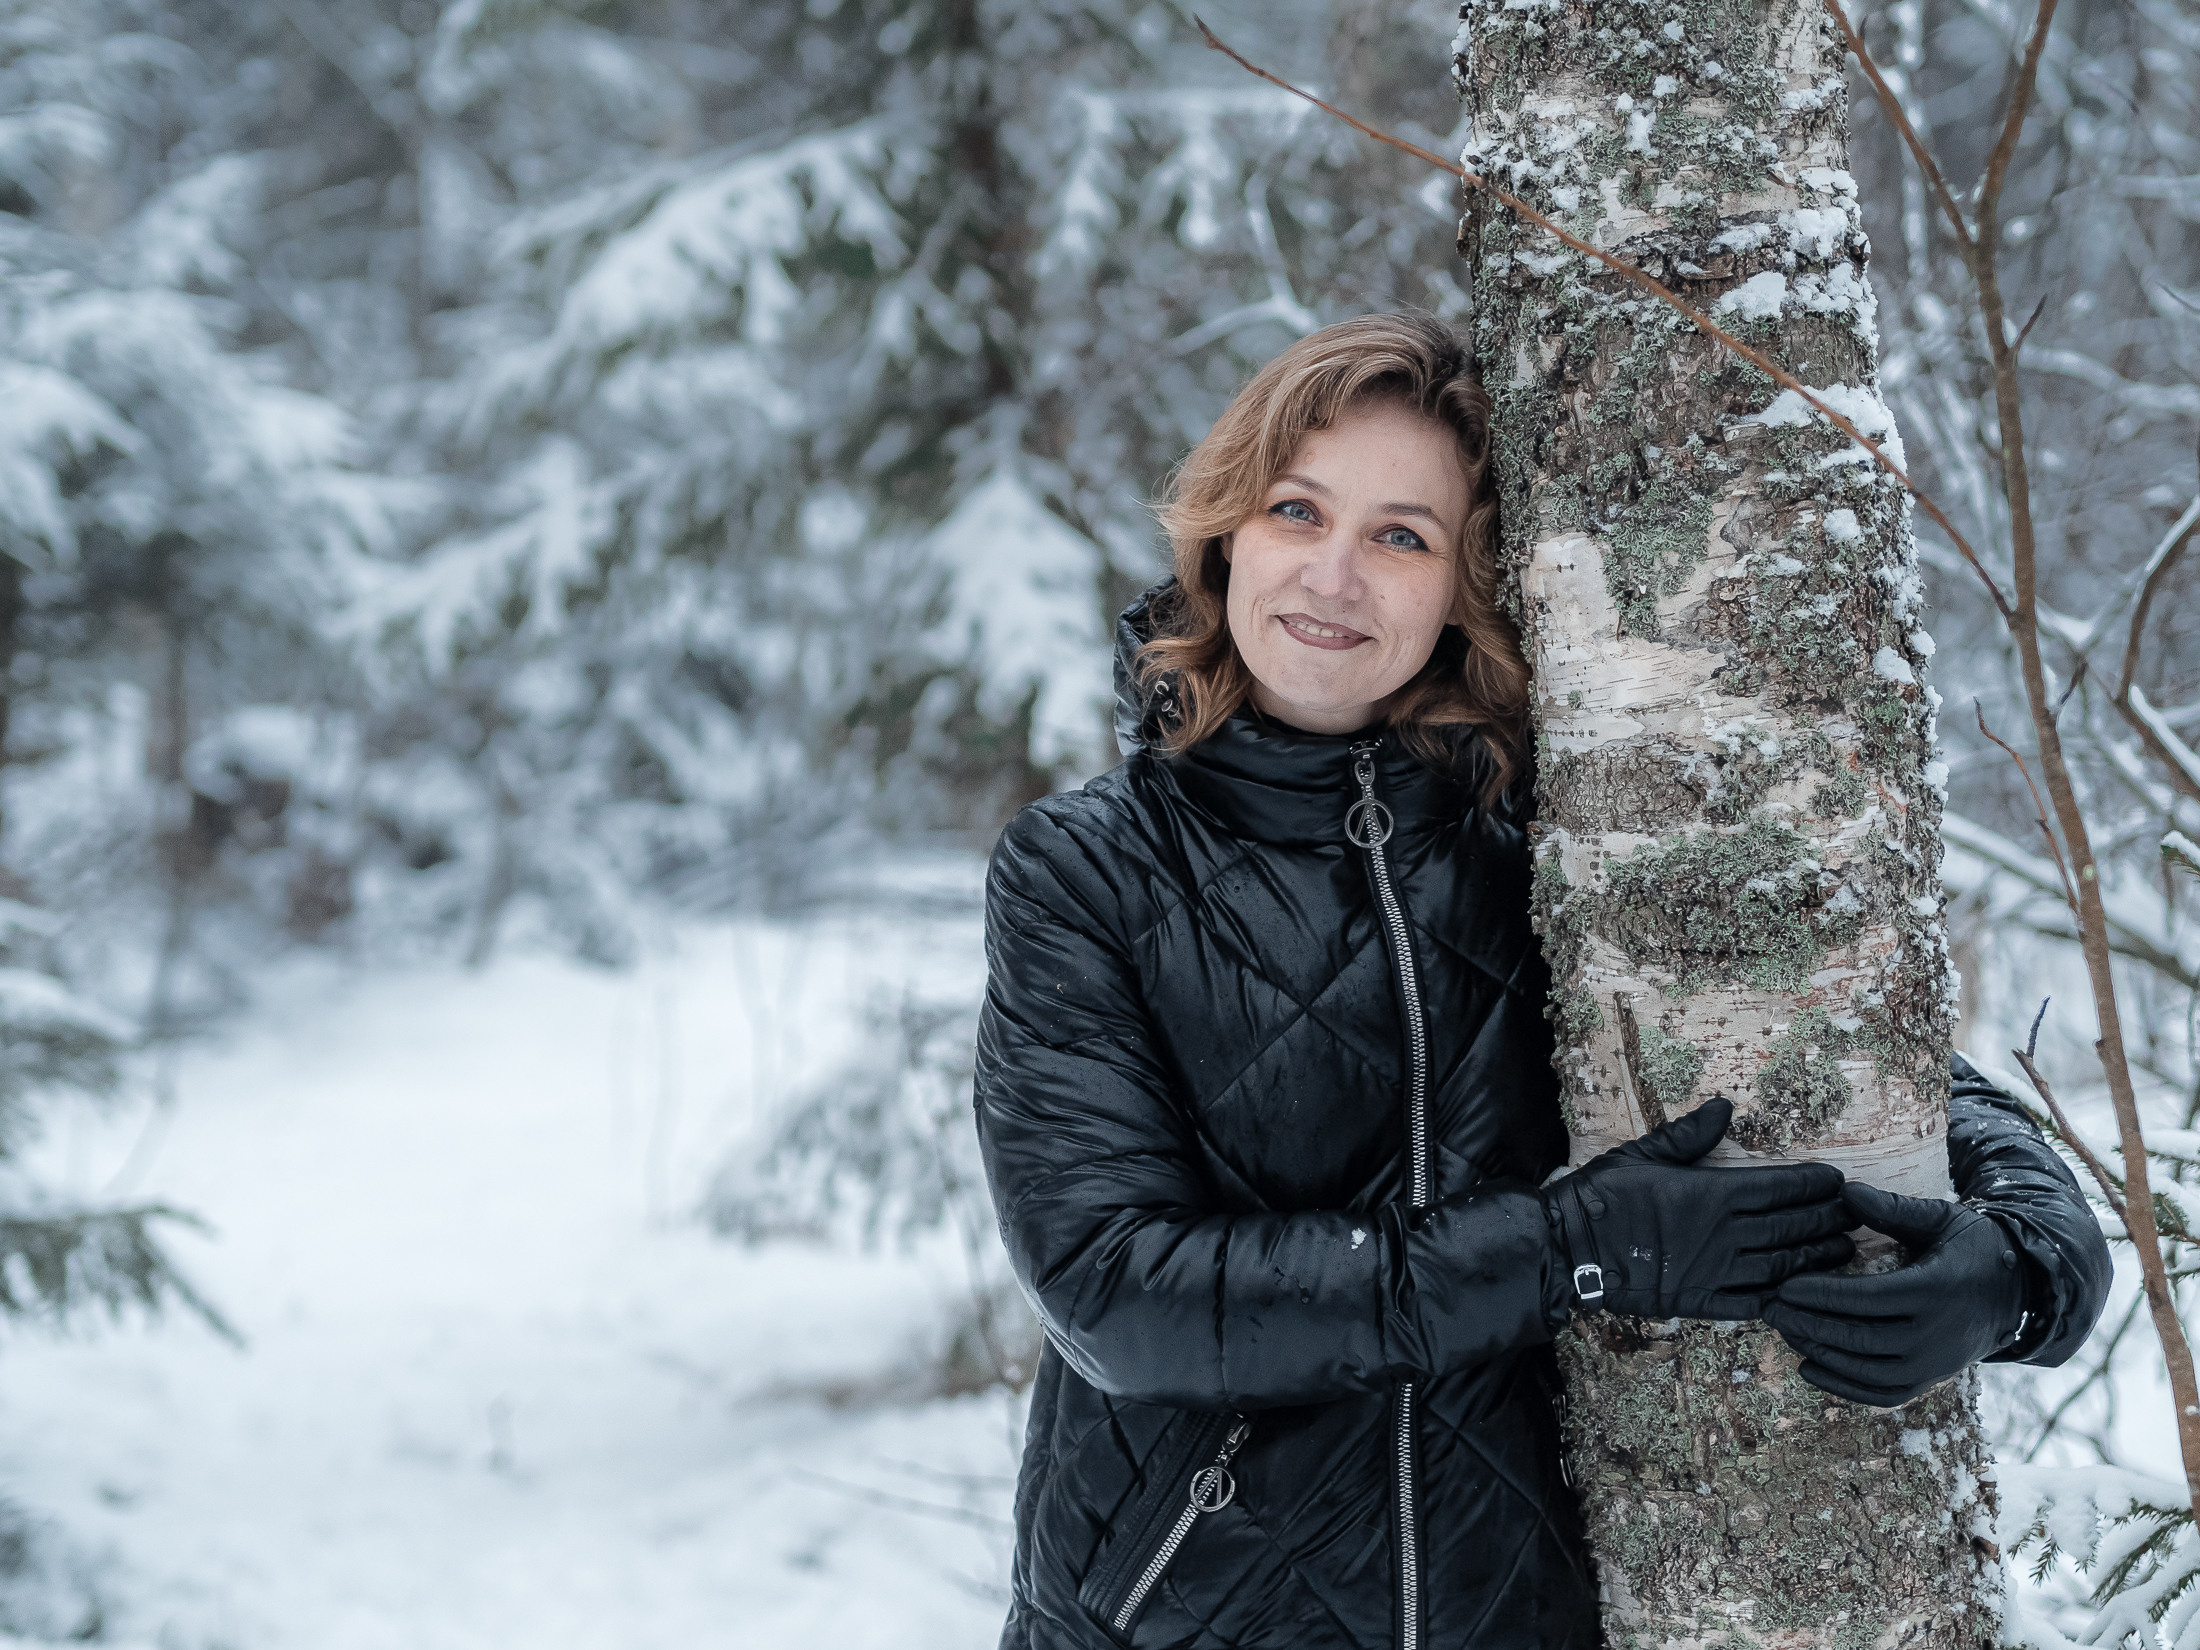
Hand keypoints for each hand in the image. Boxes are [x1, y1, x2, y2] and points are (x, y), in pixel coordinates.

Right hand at [1543, 1096, 1854, 1321]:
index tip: (1837, 1181)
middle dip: (1828, 1219)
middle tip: (1857, 1214)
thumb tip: (1725, 1107)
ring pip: (1784, 1266)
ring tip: (1844, 1251)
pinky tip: (1804, 1293)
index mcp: (1711, 1193)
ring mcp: (1717, 1271)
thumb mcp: (1643, 1152)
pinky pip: (1755, 1302)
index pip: (1778, 1187)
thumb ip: (1688, 1134)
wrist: (1570, 1249)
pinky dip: (1784, 1298)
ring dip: (1818, 1258)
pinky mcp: (1703, 1302)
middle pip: (1791, 1226)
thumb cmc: (1603, 1196)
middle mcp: (1723, 1234)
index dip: (1813, 1185)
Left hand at [1762, 1182, 2027, 1405]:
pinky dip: (1844, 1386)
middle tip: (1769, 1308)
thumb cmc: (1971, 1247)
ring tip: (1783, 1329)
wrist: (2014, 1292)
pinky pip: (1883, 1394)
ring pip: (1868, 1370)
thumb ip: (1893, 1209)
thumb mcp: (1941, 1218)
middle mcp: (1936, 1335)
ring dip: (1820, 1353)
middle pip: (1862, 1339)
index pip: (1869, 1299)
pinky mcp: (1929, 1381)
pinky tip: (1808, 1367)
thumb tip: (1846, 1190)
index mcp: (1937, 1290)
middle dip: (1810, 1325)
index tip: (1785, 1286)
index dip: (1823, 1295)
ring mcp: (1934, 1365)